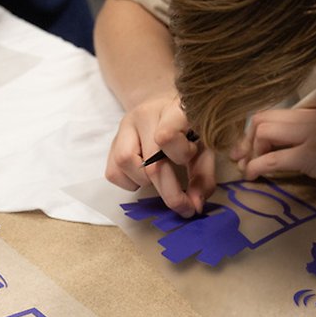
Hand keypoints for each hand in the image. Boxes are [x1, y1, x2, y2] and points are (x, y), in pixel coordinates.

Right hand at [105, 94, 215, 217]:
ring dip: (145, 181)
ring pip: (125, 163)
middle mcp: (144, 116)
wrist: (164, 110)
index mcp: (172, 111)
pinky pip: (113, 173)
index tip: (192, 157)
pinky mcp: (111, 143)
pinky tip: (144, 174)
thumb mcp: (204, 147)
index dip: (181, 155)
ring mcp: (124, 128)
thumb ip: (203, 175)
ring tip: (159, 175)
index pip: (167, 136)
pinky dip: (130, 182)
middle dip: (170, 192)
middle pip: (150, 162)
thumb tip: (195, 206)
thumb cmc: (187, 130)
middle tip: (184, 206)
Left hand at [231, 108, 315, 202]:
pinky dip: (256, 168)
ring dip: (249, 153)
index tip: (245, 149)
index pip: (272, 113)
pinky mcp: (310, 156)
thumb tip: (283, 153)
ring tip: (248, 169)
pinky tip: (253, 177)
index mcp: (315, 113)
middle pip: (261, 119)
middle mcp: (310, 118)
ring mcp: (311, 135)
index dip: (253, 130)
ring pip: (263, 133)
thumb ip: (308, 141)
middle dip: (245, 140)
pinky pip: (272, 159)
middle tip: (241, 160)